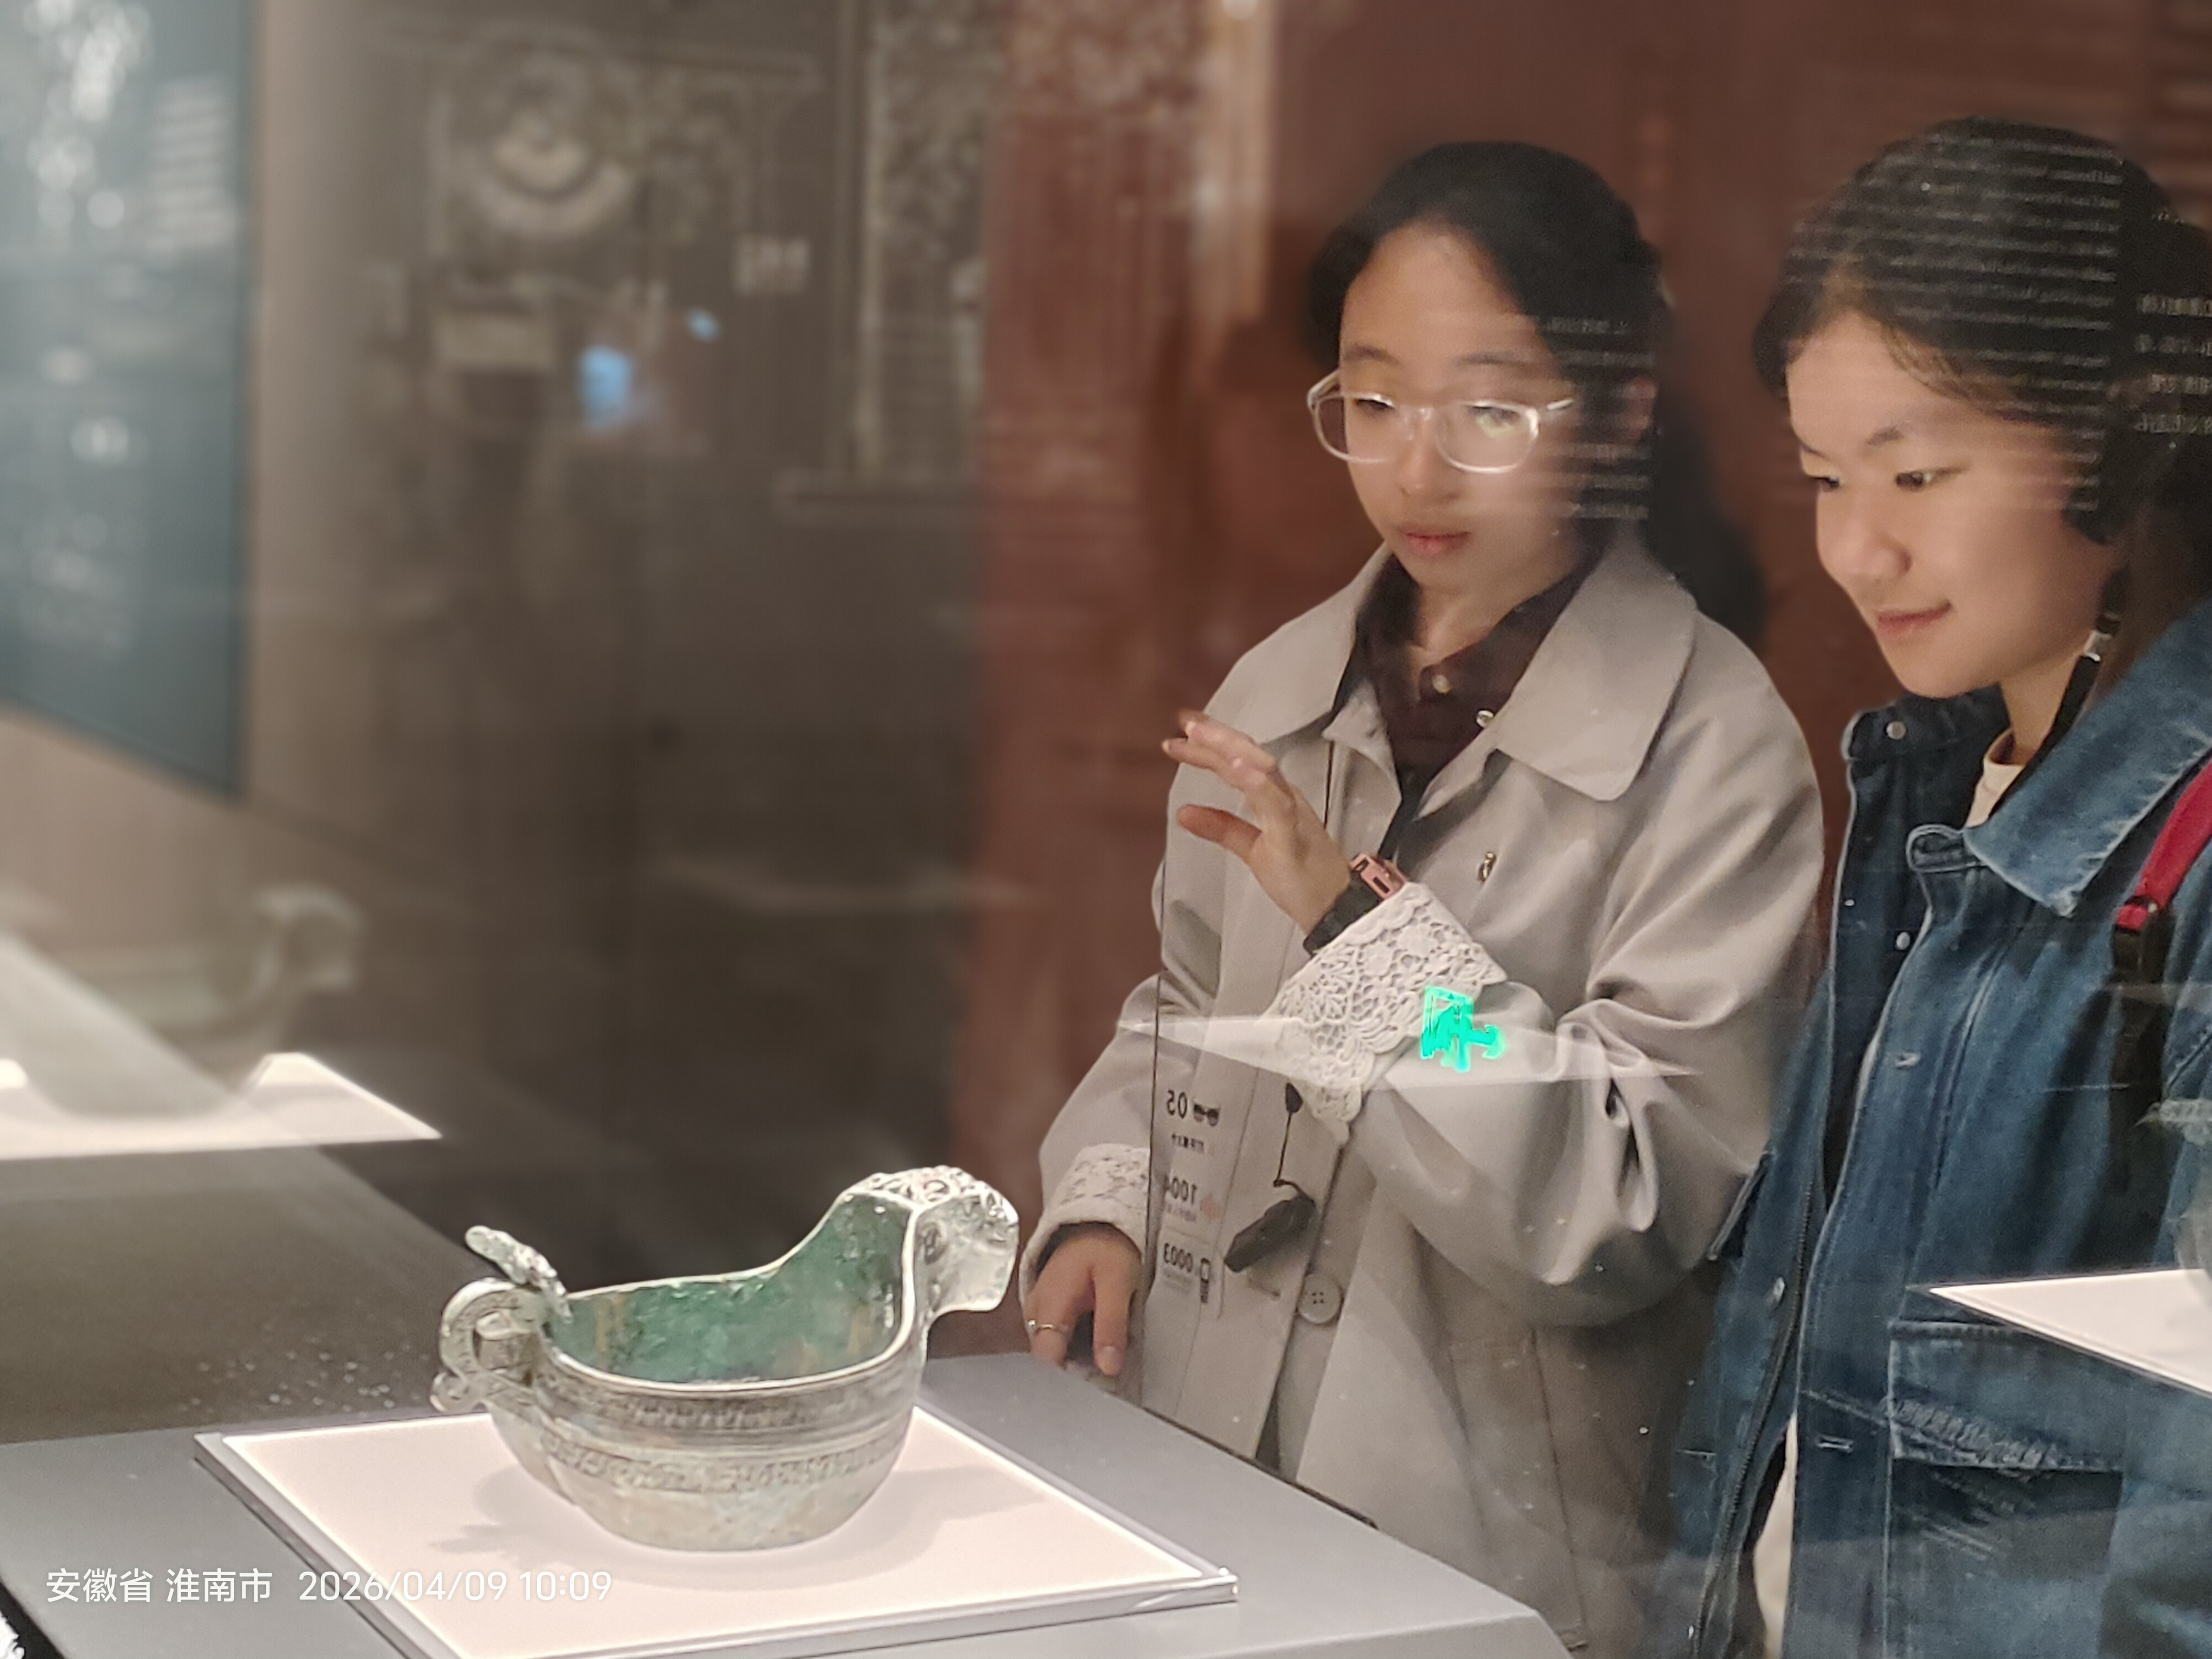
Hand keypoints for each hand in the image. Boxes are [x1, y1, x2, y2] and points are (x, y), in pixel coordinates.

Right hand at [1024, 1224, 1139, 1377]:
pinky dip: (1076, 1348)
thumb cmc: (1105, 1250)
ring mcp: (1037, 1313)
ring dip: (1078, 1360)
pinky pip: (1057, 1342)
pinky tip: (1095, 1344)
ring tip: (1106, 1353)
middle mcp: (1035, 1311)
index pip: (1046, 1357)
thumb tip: (1108, 1368)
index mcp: (1048, 1303)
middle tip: (1109, 1368)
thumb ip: (1111, 1325)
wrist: (1094, 1228)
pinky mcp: (1045, 1315)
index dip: (1070, 1375)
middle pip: (1048, 1359)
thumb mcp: (1117, 1281)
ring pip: (1053, 1353)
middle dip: (1077, 1369)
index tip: (1097, 1381)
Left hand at [1164, 711, 1352, 934]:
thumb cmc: (1301, 879)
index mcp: (1275, 797)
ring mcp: (1291, 813)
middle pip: (1249, 755)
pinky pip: (1276, 803)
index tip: (1183, 732)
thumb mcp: (1252, 849)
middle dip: (1217, 736)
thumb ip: (1222, 828)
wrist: (1336, 909)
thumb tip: (1184, 812)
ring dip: (1230, 749)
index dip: (1213, 744)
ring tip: (1201, 735)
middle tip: (1185, 722)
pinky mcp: (1293, 835)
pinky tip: (1236, 768)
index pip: (1241, 760)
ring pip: (1262, 769)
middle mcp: (1284, 796)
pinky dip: (1256, 782)